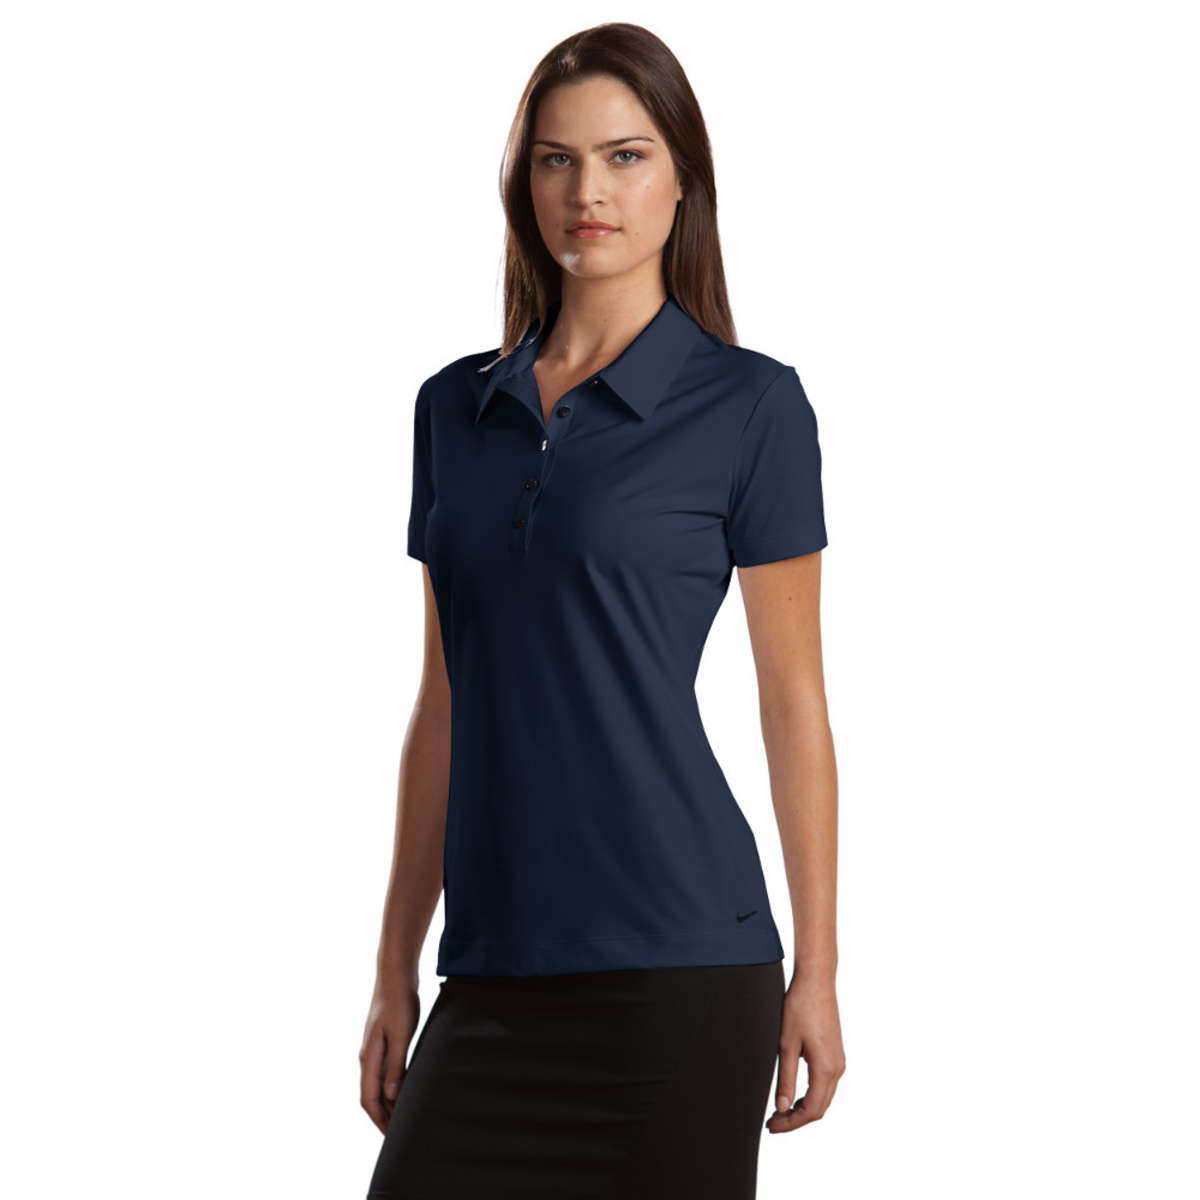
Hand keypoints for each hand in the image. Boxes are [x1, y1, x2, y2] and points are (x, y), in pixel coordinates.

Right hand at [359, 973, 420, 1133]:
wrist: (395, 975)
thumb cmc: (399, 1003)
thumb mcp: (400, 1035)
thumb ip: (395, 1065)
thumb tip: (391, 1096)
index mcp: (369, 1058)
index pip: (368, 1099)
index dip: (379, 1120)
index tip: (391, 1137)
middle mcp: (367, 1057)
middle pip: (371, 1096)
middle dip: (383, 1117)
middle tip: (400, 1135)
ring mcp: (373, 1049)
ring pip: (377, 1085)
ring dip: (388, 1103)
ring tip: (403, 1117)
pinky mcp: (382, 1042)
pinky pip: (383, 1073)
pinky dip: (391, 1087)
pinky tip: (404, 1090)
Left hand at [765, 972, 845, 1133]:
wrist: (816, 980)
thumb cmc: (800, 1007)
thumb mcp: (786, 1044)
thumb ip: (785, 1078)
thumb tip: (781, 1107)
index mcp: (826, 1068)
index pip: (811, 1110)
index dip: (791, 1123)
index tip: (771, 1126)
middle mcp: (837, 1068)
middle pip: (819, 1108)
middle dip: (796, 1119)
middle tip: (772, 1123)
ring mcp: (839, 1061)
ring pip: (823, 1097)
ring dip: (803, 1108)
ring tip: (779, 1111)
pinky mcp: (835, 1053)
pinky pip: (825, 1085)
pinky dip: (810, 1095)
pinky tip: (793, 1094)